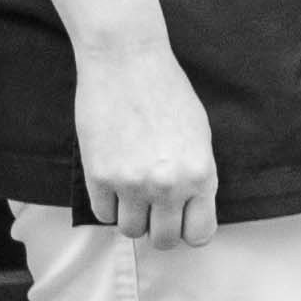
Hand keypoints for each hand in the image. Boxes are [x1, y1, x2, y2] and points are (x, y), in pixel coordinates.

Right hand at [72, 43, 221, 248]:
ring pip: (131, 231)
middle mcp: (169, 185)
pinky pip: (103, 214)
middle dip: (158, 226)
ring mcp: (132, 183)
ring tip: (130, 187)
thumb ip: (196, 175)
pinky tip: (111, 177)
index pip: (200, 234)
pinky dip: (107, 202)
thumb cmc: (166, 89)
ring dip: (130, 215)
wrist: (126, 59)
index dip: (188, 229)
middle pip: (164, 240)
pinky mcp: (100, 176)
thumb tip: (189, 208)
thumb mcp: (199, 134)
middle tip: (152, 206)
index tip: (179, 218)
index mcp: (200, 174)